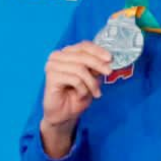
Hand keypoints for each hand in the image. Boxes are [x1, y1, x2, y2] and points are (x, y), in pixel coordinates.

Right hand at [40, 41, 111, 156]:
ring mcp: (52, 65)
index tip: (110, 58)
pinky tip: (81, 95)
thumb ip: (96, 67)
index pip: (84, 46)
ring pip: (80, 68)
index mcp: (67, 53)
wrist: (63, 115)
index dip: (98, 51)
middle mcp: (57, 56)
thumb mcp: (91, 78)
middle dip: (98, 64)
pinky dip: (82, 89)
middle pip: (83, 55)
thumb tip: (107, 60)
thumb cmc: (75, 95)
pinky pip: (74, 79)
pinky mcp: (51, 76)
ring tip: (95, 93)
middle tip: (108, 72)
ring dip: (91, 83)